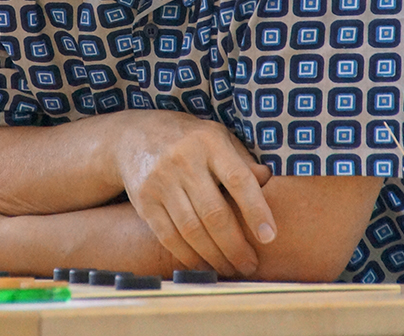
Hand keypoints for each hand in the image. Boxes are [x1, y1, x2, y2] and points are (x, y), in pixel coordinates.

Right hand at [112, 110, 274, 277]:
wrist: (134, 135)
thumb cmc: (190, 140)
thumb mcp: (219, 138)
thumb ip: (243, 161)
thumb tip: (268, 181)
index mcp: (210, 142)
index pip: (238, 180)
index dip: (256, 210)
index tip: (269, 237)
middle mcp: (183, 160)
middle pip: (214, 213)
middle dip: (235, 246)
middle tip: (249, 264)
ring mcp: (160, 180)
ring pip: (191, 230)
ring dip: (214, 256)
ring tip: (230, 268)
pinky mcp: (144, 200)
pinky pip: (168, 236)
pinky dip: (188, 256)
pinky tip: (203, 264)